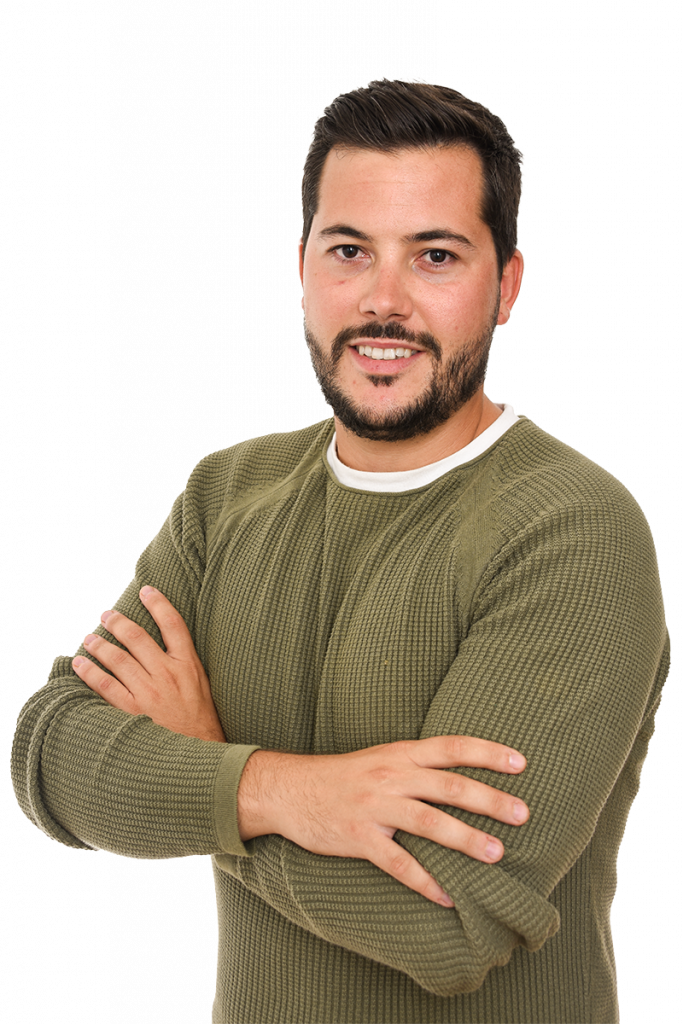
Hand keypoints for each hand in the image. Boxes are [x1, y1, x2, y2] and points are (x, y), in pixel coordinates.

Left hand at [72, 587, 225, 742]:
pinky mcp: (133, 711)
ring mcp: (149, 692)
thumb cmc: (201, 722)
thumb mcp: (202, 687)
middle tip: (106, 615)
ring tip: (89, 638)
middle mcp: (168, 674)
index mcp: (189, 665)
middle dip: (118, 622)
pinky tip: (80, 663)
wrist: (202, 756)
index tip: (147, 590)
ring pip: (118, 658)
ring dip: (100, 644)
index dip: (159, 603)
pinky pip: (105, 685)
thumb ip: (185, 665)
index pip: (174, 624)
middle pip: (137, 637)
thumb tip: (169, 646)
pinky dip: (89, 671)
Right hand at [238, 737, 528, 906]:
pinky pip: (397, 863)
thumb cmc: (343, 775)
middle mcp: (391, 776)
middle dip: (489, 800)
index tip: (521, 763)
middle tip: (523, 814)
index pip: (451, 747)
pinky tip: (447, 899)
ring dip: (466, 839)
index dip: (487, 753)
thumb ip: (418, 763)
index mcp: (400, 754)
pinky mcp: (359, 838)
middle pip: (449, 786)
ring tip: (497, 854)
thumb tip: (463, 772)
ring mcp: (375, 807)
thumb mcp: (381, 755)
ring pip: (429, 823)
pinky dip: (425, 882)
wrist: (289, 789)